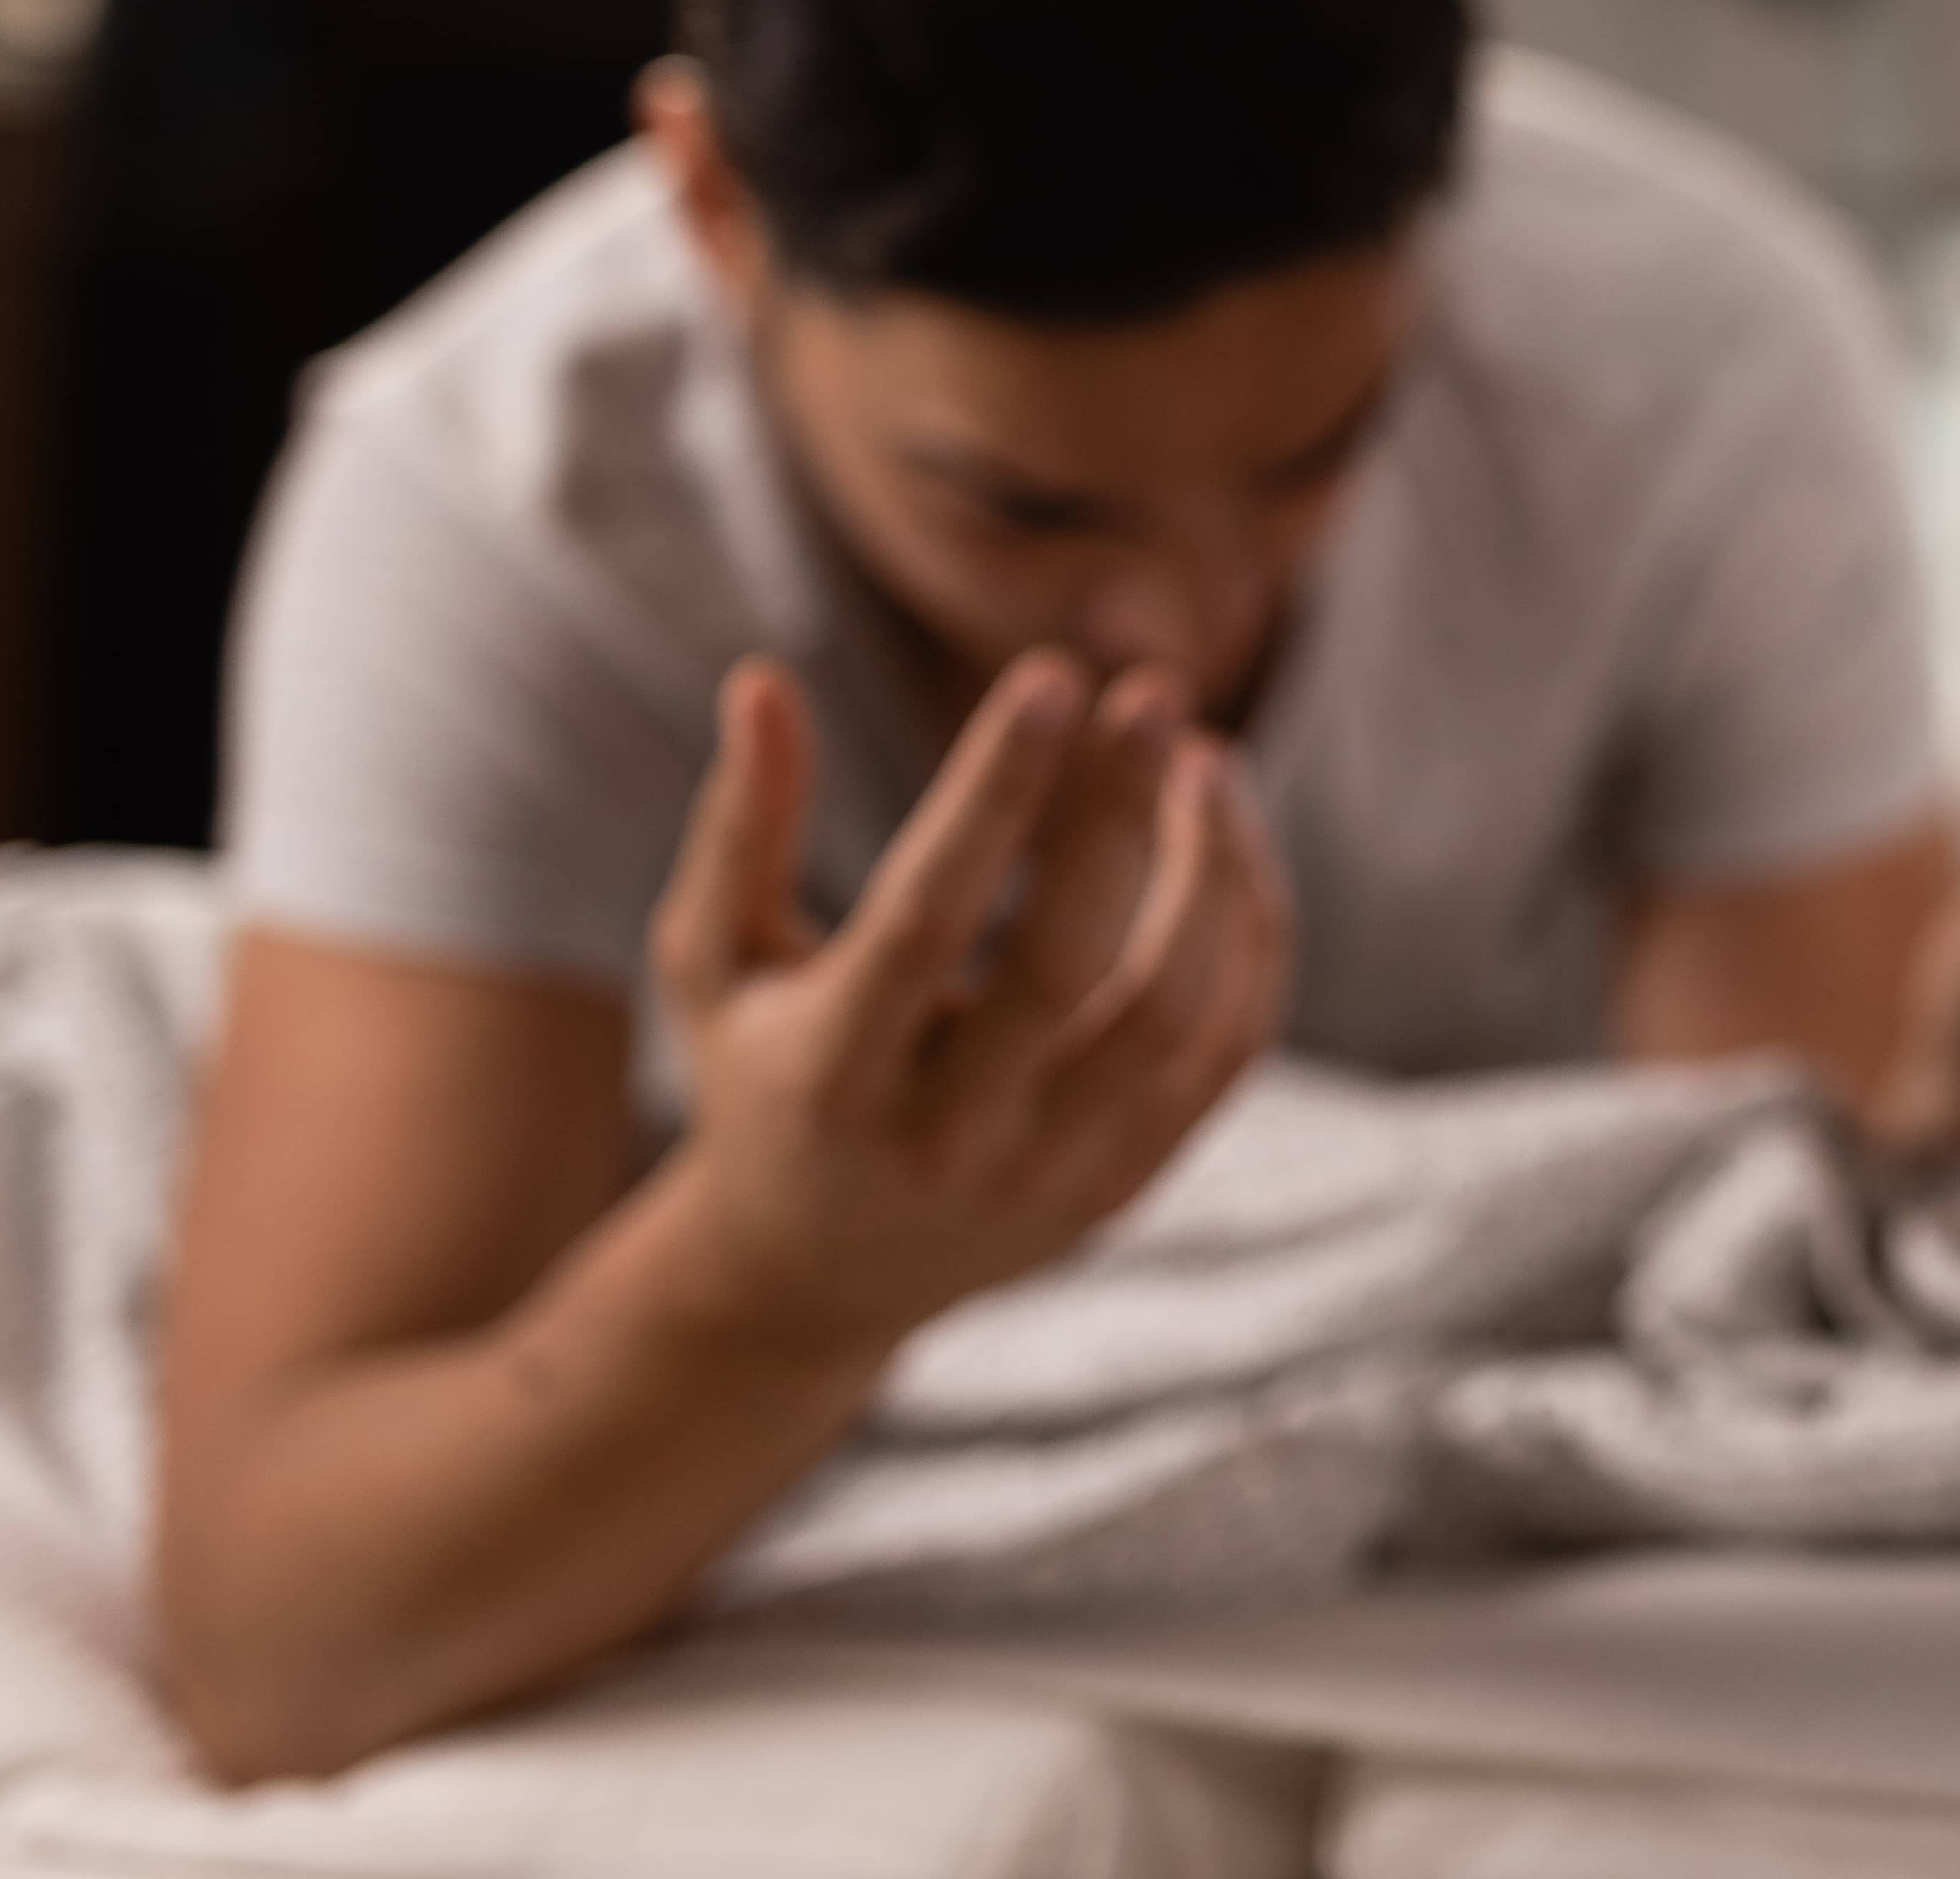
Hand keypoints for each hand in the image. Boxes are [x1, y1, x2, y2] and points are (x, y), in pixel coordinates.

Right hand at [639, 650, 1288, 1355]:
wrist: (808, 1283)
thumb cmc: (757, 1079)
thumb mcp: (712, 962)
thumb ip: (739, 827)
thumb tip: (761, 679)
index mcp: (832, 1075)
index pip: (927, 917)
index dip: (996, 790)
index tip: (1053, 676)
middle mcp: (947, 1138)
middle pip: (1069, 964)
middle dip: (1121, 812)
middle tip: (1156, 688)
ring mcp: (1048, 1177)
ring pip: (1176, 1014)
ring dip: (1213, 872)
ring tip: (1206, 760)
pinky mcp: (1123, 1189)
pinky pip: (1224, 1054)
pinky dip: (1247, 943)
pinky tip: (1232, 849)